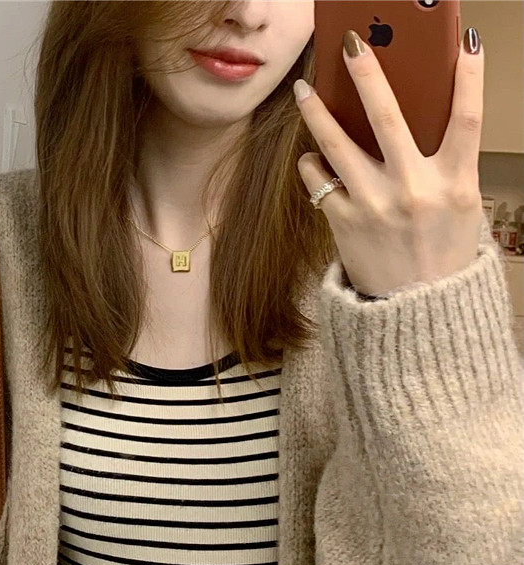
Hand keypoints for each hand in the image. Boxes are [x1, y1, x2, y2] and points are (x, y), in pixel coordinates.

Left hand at [294, 28, 484, 297]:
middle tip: (351, 43)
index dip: (470, 77)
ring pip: (337, 145)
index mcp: (455, 184)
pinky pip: (320, 182)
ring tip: (304, 91)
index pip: (468, 118)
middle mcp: (414, 190)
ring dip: (317, 113)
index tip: (467, 41)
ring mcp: (376, 207)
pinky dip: (313, 166)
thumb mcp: (461, 209)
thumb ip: (445, 166)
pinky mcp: (346, 225)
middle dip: (368, 73)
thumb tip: (421, 120)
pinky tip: (312, 158)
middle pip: (388, 116)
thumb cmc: (442, 257)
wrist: (417, 314)